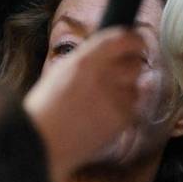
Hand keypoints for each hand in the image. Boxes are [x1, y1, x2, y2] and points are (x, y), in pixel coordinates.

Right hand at [24, 27, 148, 181]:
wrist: (45, 142)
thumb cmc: (47, 108)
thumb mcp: (62, 71)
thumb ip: (89, 59)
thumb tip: (112, 52)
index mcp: (87, 59)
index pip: (125, 39)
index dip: (135, 40)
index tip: (138, 43)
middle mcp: (105, 75)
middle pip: (136, 63)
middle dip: (131, 67)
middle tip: (119, 75)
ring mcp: (116, 98)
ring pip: (136, 88)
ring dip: (126, 91)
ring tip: (101, 103)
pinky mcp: (123, 118)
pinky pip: (132, 109)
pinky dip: (122, 111)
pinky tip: (102, 117)